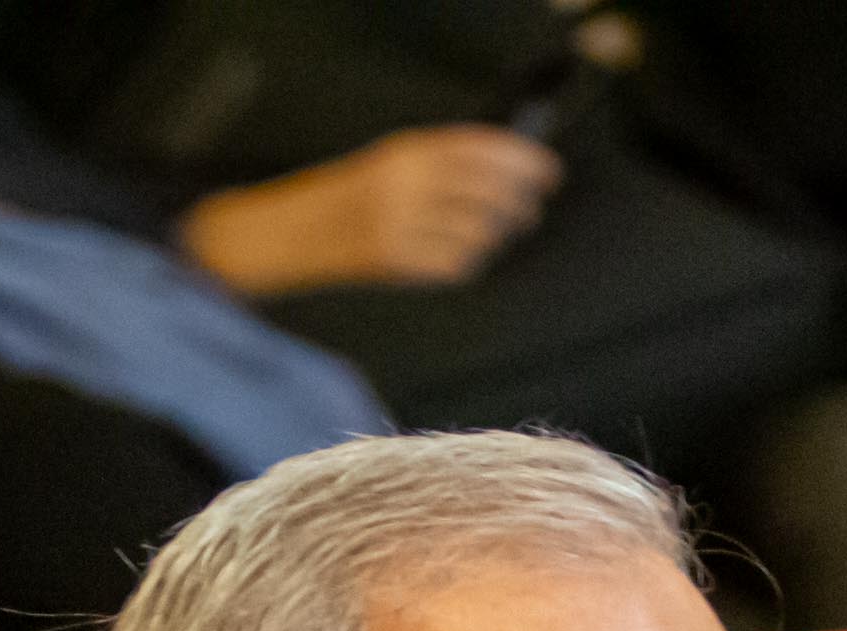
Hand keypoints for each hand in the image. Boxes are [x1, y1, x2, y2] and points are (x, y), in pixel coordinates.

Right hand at [175, 126, 561, 294]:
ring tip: (491, 234)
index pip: (479, 149)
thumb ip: (444, 163)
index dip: (522, 160)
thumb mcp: (396, 162)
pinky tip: (462, 256)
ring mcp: (400, 224)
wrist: (298, 231)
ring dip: (495, 236)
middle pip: (487, 192)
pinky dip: (468, 261)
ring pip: (478, 232)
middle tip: (529, 210)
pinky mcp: (395, 261)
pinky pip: (456, 264)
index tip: (549, 171)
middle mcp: (405, 184)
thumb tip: (510, 172)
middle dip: (519, 203)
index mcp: (408, 152)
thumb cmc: (357, 196)